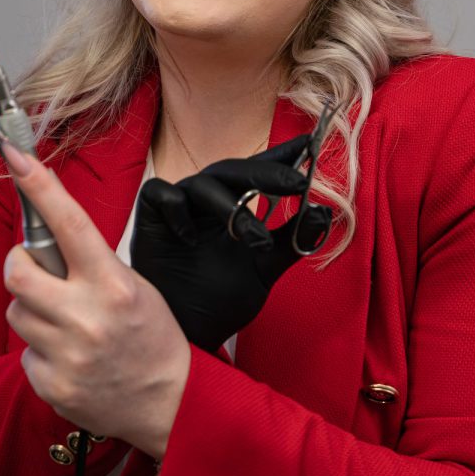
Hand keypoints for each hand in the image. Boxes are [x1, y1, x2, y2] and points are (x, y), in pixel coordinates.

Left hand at [0, 143, 189, 458]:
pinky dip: (43, 350)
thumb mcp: (136, 287)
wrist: (171, 403)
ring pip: (17, 312)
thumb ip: (92, 263)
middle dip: (20, 264)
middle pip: (18, 272)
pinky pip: (26, 352)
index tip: (15, 156)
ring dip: (34, 310)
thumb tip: (48, 232)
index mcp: (114, 285)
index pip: (70, 224)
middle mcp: (88, 318)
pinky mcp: (52, 384)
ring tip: (68, 325)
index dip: (39, 186)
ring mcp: (68, 354)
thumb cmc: (153, 338)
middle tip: (36, 269)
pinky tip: (72, 357)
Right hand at [131, 136, 331, 351]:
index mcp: (235, 204)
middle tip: (297, 183)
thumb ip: (293, 240)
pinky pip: (162, 194)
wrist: (187, 331)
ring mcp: (179, 205)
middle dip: (267, 174)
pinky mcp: (149, 215)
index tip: (312, 143)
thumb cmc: (221, 297)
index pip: (259, 171)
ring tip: (254, 237)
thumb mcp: (266, 268)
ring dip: (232, 207)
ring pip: (203, 184)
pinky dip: (178, 210)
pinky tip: (191, 238)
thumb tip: (325, 212)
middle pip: (234, 171)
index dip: (283, 155)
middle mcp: (207, 199)